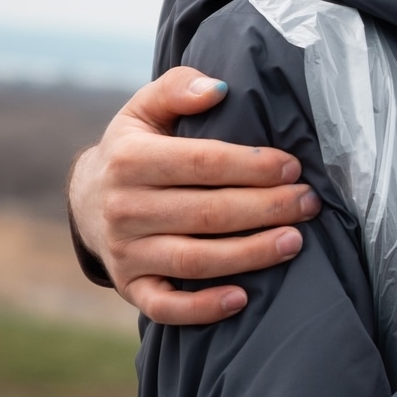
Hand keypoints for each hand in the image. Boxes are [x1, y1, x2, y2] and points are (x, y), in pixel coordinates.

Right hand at [67, 67, 319, 325]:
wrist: (87, 200)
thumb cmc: (135, 148)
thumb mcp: (145, 109)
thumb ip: (178, 89)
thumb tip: (219, 88)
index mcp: (130, 159)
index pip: (203, 163)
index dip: (253, 166)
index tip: (293, 166)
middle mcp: (124, 208)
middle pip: (208, 213)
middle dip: (267, 208)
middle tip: (309, 203)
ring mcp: (125, 253)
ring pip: (195, 261)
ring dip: (250, 255)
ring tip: (295, 241)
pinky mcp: (131, 287)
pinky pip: (166, 307)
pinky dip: (203, 308)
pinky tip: (244, 299)